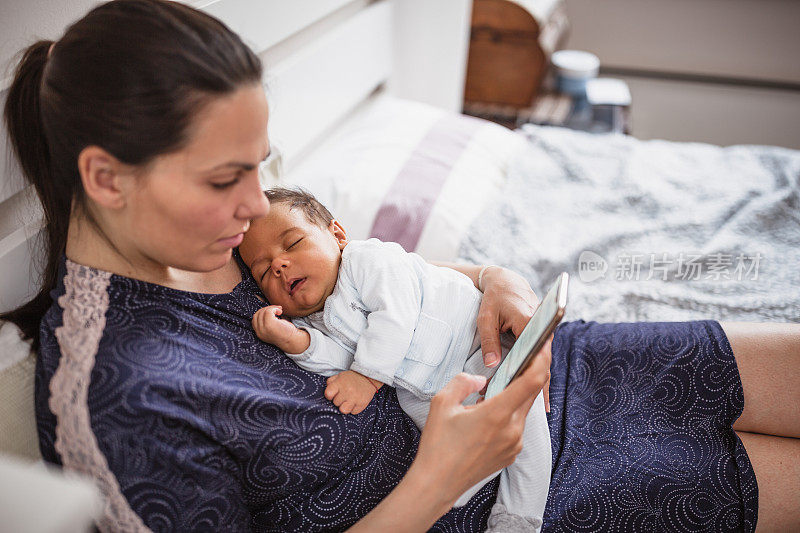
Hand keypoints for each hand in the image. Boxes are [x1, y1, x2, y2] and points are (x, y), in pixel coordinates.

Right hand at [252, 305, 298, 345]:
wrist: (293, 341)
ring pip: (263, 312)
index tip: (272, 312)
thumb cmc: (285, 333)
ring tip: (280, 311)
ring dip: (272, 308)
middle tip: (277, 310)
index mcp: (259, 333)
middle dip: (267, 309)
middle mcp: (259, 332)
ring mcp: (264, 329)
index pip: (255, 318)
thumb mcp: (272, 329)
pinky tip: (280, 312)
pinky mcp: (269, 325)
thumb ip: (266, 323)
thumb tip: (265, 310)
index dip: (262, 312)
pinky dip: (274, 308)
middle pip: (258, 314)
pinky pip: (268, 311)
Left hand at [325, 370, 381, 414]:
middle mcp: (347, 391)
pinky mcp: (362, 404)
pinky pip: (353, 412)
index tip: (333, 394)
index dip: (329, 395)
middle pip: (336, 403)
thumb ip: (330, 382)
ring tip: (348, 401)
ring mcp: (355, 398)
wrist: (369, 377)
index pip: (328, 394)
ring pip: (343, 410)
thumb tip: (327, 392)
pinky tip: (355, 402)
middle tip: (344, 395)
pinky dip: (353, 408)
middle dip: (338, 400)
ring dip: (345, 406)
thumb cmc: (352, 378)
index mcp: (340, 383)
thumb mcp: (340, 376)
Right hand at [410, 347, 550, 507]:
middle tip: (521, 358)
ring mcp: (514, 445)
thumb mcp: (441, 403)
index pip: (532, 381)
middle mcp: (512, 430)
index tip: (545, 344)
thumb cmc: (437, 445)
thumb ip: (463, 381)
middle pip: (531, 394)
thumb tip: (480, 379)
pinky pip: (516, 427)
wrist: (437, 485)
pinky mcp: (511, 455)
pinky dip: (508, 415)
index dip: (542, 360)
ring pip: (522, 410)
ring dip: (514, 397)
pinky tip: (487, 416)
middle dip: (529, 374)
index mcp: (497, 414)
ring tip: (490, 394)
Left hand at [477, 266, 550, 411]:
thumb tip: (492, 365)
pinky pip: (539, 356)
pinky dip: (534, 370)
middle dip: (540, 385)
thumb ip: (489, 342)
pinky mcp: (541, 336)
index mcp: (530, 322)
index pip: (536, 355)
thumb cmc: (494, 298)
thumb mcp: (485, 318)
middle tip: (538, 410)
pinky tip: (530, 388)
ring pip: (543, 361)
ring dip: (538, 380)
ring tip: (535, 405)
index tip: (535, 396)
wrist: (506, 281)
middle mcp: (543, 328)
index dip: (537, 377)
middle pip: (543, 361)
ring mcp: (544, 332)